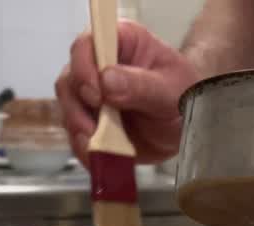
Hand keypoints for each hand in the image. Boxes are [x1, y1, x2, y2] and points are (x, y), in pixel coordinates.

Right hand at [55, 20, 199, 165]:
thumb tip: (107, 80)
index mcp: (122, 43)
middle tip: (95, 128)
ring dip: (80, 129)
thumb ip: (141, 85)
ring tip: (99, 145)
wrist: (185, 126)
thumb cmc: (183, 96)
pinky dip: (84, 147)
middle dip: (78, 107)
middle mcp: (100, 65)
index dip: (84, 67)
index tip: (96, 95)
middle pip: (70, 78)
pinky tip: (100, 154)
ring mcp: (91, 94)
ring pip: (68, 108)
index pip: (89, 44)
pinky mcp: (90, 121)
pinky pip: (76, 134)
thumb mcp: (171, 90)